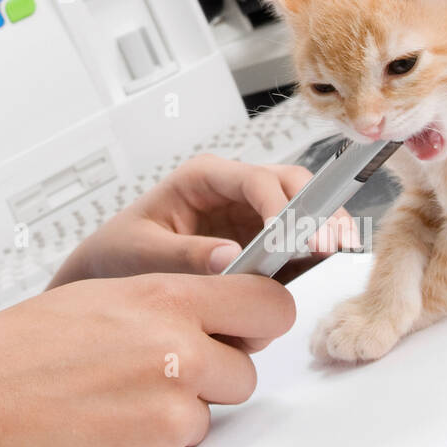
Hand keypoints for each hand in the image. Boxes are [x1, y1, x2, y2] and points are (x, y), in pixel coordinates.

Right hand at [0, 270, 295, 446]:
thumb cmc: (4, 358)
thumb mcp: (89, 301)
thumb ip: (158, 306)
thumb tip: (203, 317)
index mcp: (160, 302)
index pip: (267, 304)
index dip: (262, 320)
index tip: (251, 327)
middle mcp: (175, 358)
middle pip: (242, 374)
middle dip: (207, 381)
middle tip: (142, 379)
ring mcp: (166, 421)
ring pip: (201, 423)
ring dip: (165, 421)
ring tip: (98, 410)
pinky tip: (88, 444)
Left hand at [48, 154, 358, 290]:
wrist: (110, 269)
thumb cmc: (119, 250)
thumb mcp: (141, 252)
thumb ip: (183, 255)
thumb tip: (230, 259)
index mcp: (202, 178)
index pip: (254, 180)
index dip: (277, 204)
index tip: (286, 236)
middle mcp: (232, 190)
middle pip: (290, 183)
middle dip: (313, 207)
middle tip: (324, 243)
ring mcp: (250, 215)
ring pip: (303, 206)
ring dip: (322, 225)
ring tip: (337, 249)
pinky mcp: (260, 243)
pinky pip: (295, 240)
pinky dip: (313, 249)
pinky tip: (325, 263)